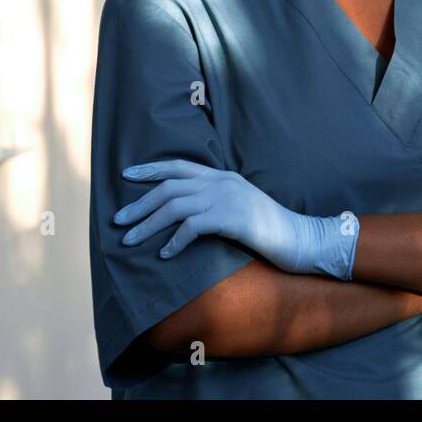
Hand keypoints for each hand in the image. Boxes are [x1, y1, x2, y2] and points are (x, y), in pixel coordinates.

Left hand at [114, 159, 358, 279]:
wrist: (302, 239)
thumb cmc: (270, 230)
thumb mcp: (241, 207)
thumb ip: (217, 202)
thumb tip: (186, 213)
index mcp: (223, 177)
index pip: (179, 166)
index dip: (150, 170)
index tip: (126, 176)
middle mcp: (222, 182)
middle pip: (170, 187)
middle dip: (140, 204)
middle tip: (118, 221)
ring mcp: (228, 198)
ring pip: (175, 206)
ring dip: (148, 225)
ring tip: (130, 241)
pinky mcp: (233, 219)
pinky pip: (193, 227)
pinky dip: (174, 241)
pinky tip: (164, 255)